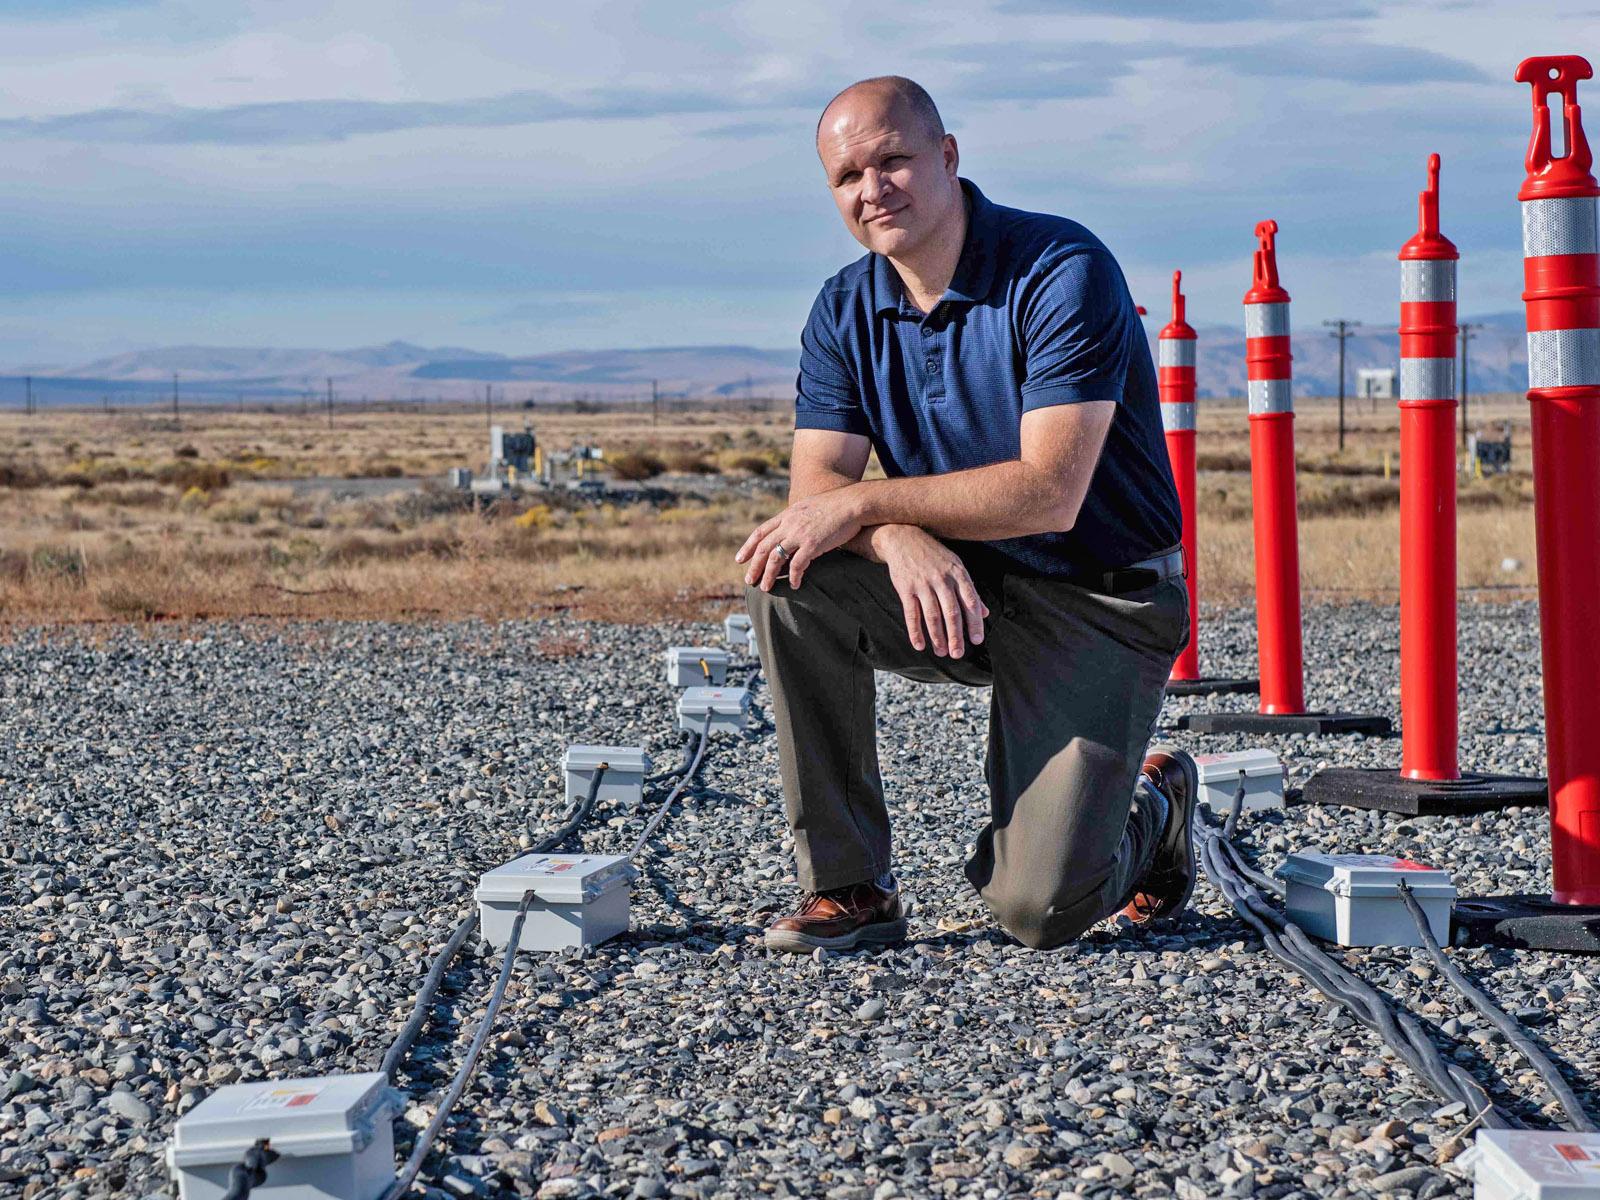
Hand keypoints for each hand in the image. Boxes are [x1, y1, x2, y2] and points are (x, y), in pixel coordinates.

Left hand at [736, 489, 863, 590]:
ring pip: (775, 558)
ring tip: (766, 588)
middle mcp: (789, 524)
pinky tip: (794, 585)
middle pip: (763, 548)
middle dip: (754, 566)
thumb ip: (797, 518)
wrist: (853, 503)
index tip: (740, 559)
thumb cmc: (836, 506)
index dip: (748, 546)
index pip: (760, 532)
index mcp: (787, 515)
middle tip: (749, 581)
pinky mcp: (812, 544)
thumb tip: (793, 527)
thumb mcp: (809, 506)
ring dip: (768, 575)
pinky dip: (793, 577)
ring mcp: (799, 534)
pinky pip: (797, 565)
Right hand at [876, 526, 989, 657]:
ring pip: (932, 616)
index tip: (977, 640)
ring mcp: (923, 584)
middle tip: (958, 653)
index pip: (970, 602)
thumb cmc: (934, 555)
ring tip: (942, 652)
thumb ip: (970, 590)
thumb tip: (985, 612)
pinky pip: (911, 614)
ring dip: (938, 637)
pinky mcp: (905, 588)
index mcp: (958, 573)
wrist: (903, 538)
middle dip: (956, 636)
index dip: (974, 622)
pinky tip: (919, 645)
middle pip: (951, 612)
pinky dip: (915, 631)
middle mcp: (942, 579)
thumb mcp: (956, 566)